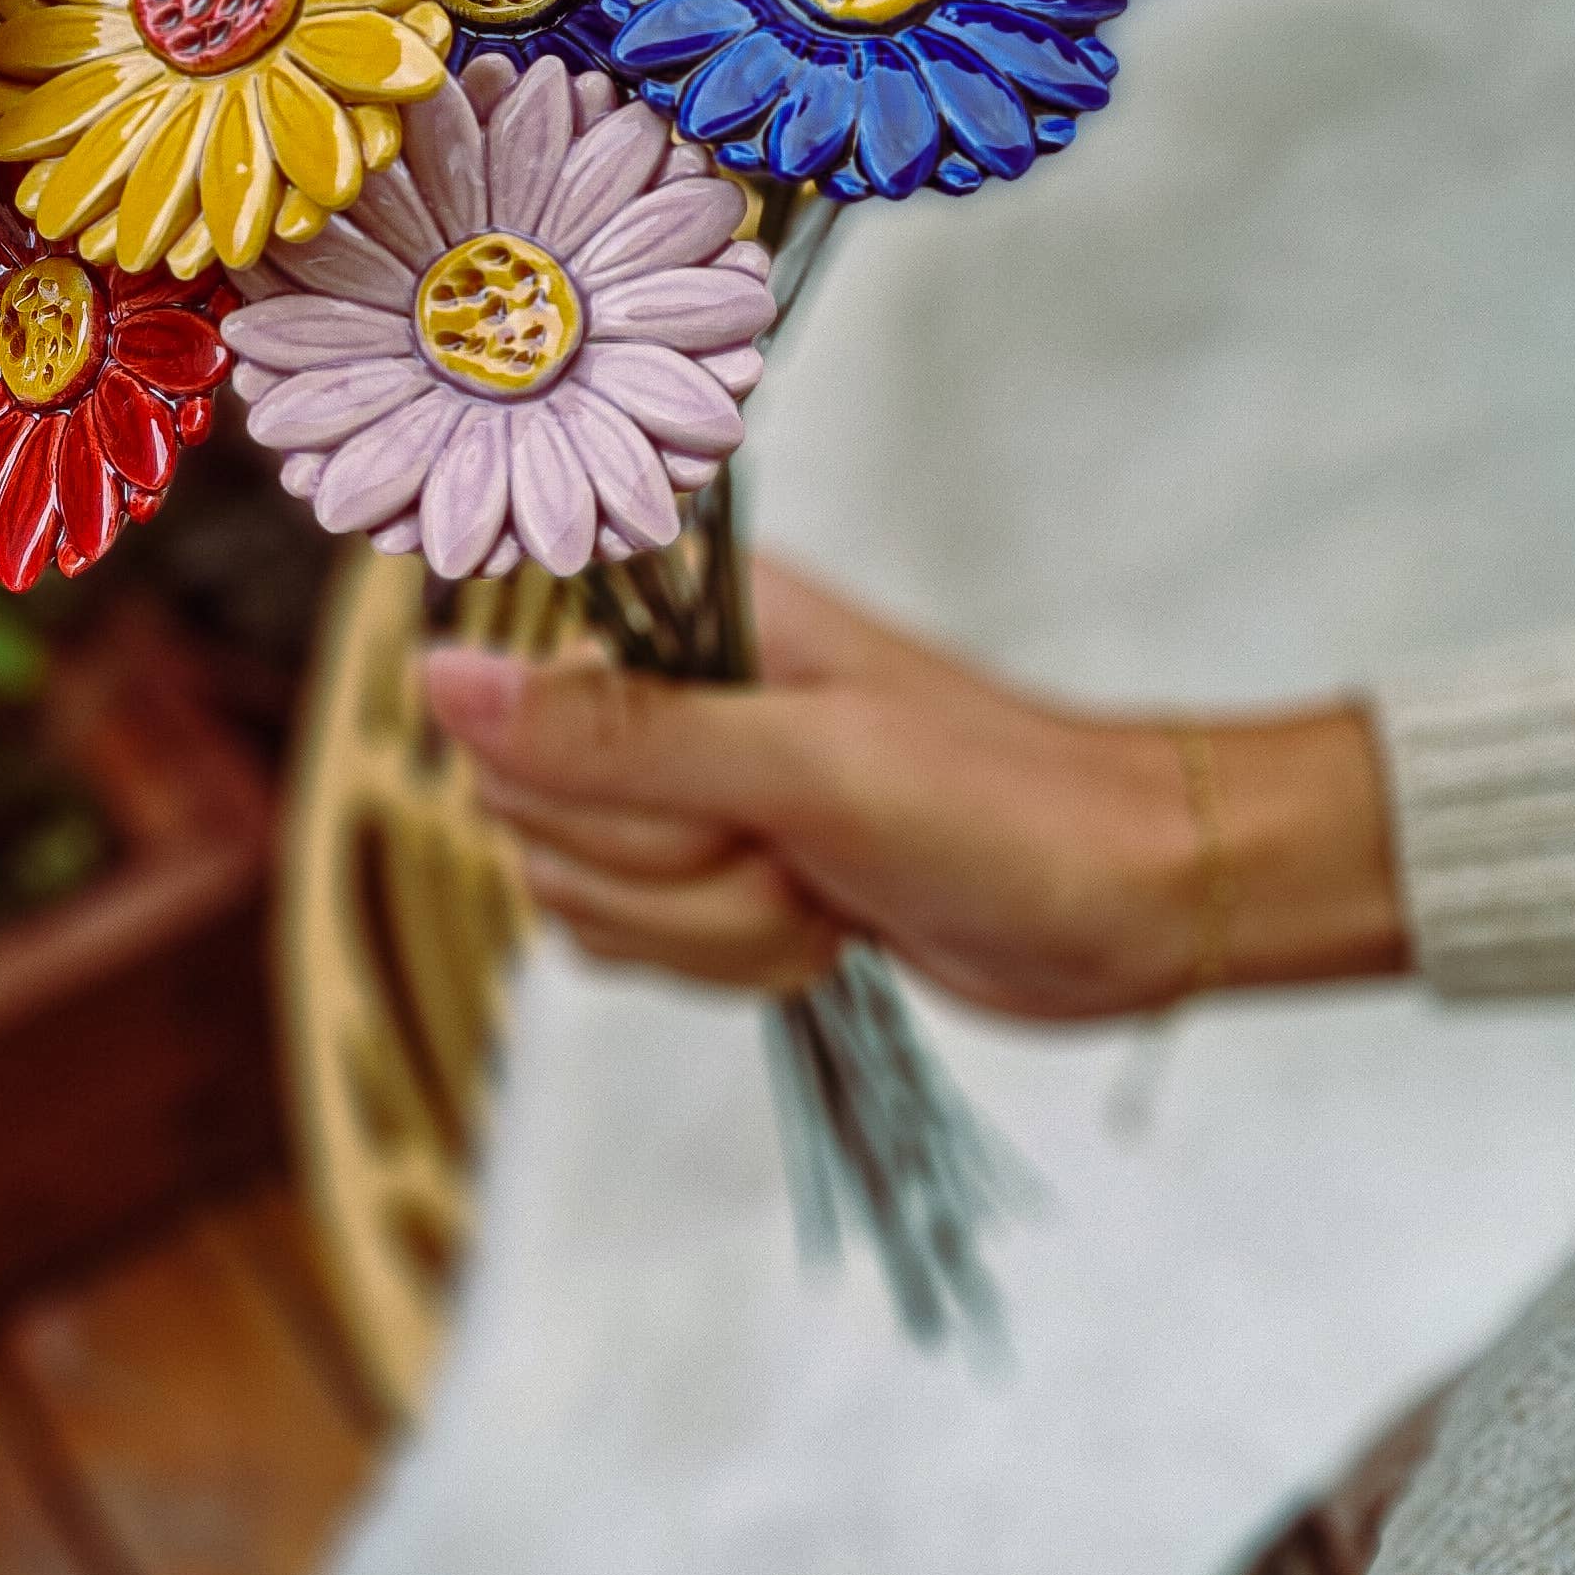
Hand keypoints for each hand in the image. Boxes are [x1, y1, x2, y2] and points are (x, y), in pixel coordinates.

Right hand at [420, 562, 1406, 1022]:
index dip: (589, 780)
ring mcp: (690, 789)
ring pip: (580, 896)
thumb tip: (439, 681)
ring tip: (823, 887)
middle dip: (669, 871)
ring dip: (710, 927)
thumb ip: (618, 735)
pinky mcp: (715, 876)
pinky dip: (723, 960)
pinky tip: (819, 927)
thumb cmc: (1007, 808)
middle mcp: (668, 690)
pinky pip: (630, 945)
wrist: (1135, 902)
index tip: (710, 797)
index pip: (511, 698)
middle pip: (532, 814)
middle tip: (795, 846)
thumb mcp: (808, 768)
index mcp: (683, 613)